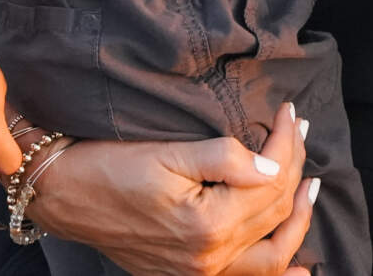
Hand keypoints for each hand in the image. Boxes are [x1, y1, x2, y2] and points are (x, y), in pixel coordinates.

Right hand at [25, 102, 317, 275]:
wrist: (64, 196)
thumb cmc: (110, 166)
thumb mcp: (167, 152)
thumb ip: (224, 158)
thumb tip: (272, 164)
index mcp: (207, 225)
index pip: (270, 181)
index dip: (288, 143)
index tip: (292, 113)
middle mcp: (208, 258)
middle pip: (274, 213)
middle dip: (295, 168)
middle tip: (301, 131)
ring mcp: (198, 272)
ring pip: (271, 254)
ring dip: (296, 219)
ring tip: (308, 187)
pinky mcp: (187, 274)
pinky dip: (277, 272)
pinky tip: (300, 270)